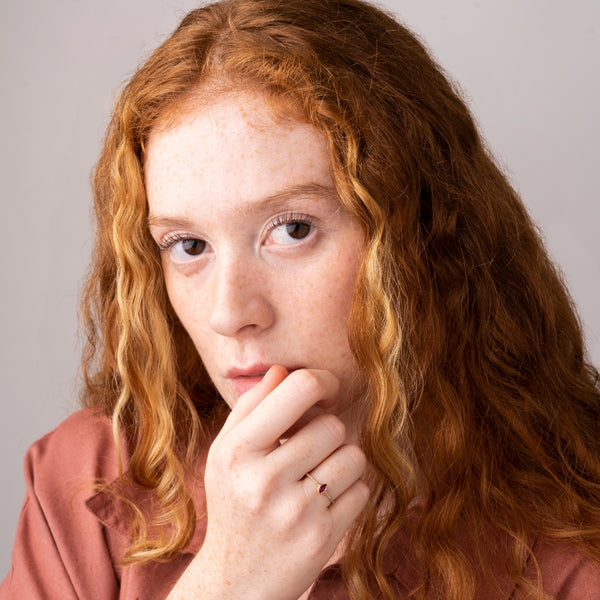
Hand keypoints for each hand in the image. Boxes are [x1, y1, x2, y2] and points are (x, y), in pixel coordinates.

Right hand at [167, 366, 368, 599]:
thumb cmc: (233, 504)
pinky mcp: (322, 538)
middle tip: (311, 447)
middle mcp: (264, 480)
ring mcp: (295, 512)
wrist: (236, 582)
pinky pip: (361, 491)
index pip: (299, 389)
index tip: (325, 389)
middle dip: (327, 431)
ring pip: (353, 456)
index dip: (322, 380)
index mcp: (238, 451)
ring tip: (318, 475)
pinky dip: (349, 491)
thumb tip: (282, 370)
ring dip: (342, 461)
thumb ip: (250, 407)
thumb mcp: (225, 454)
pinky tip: (325, 502)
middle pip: (332, 425)